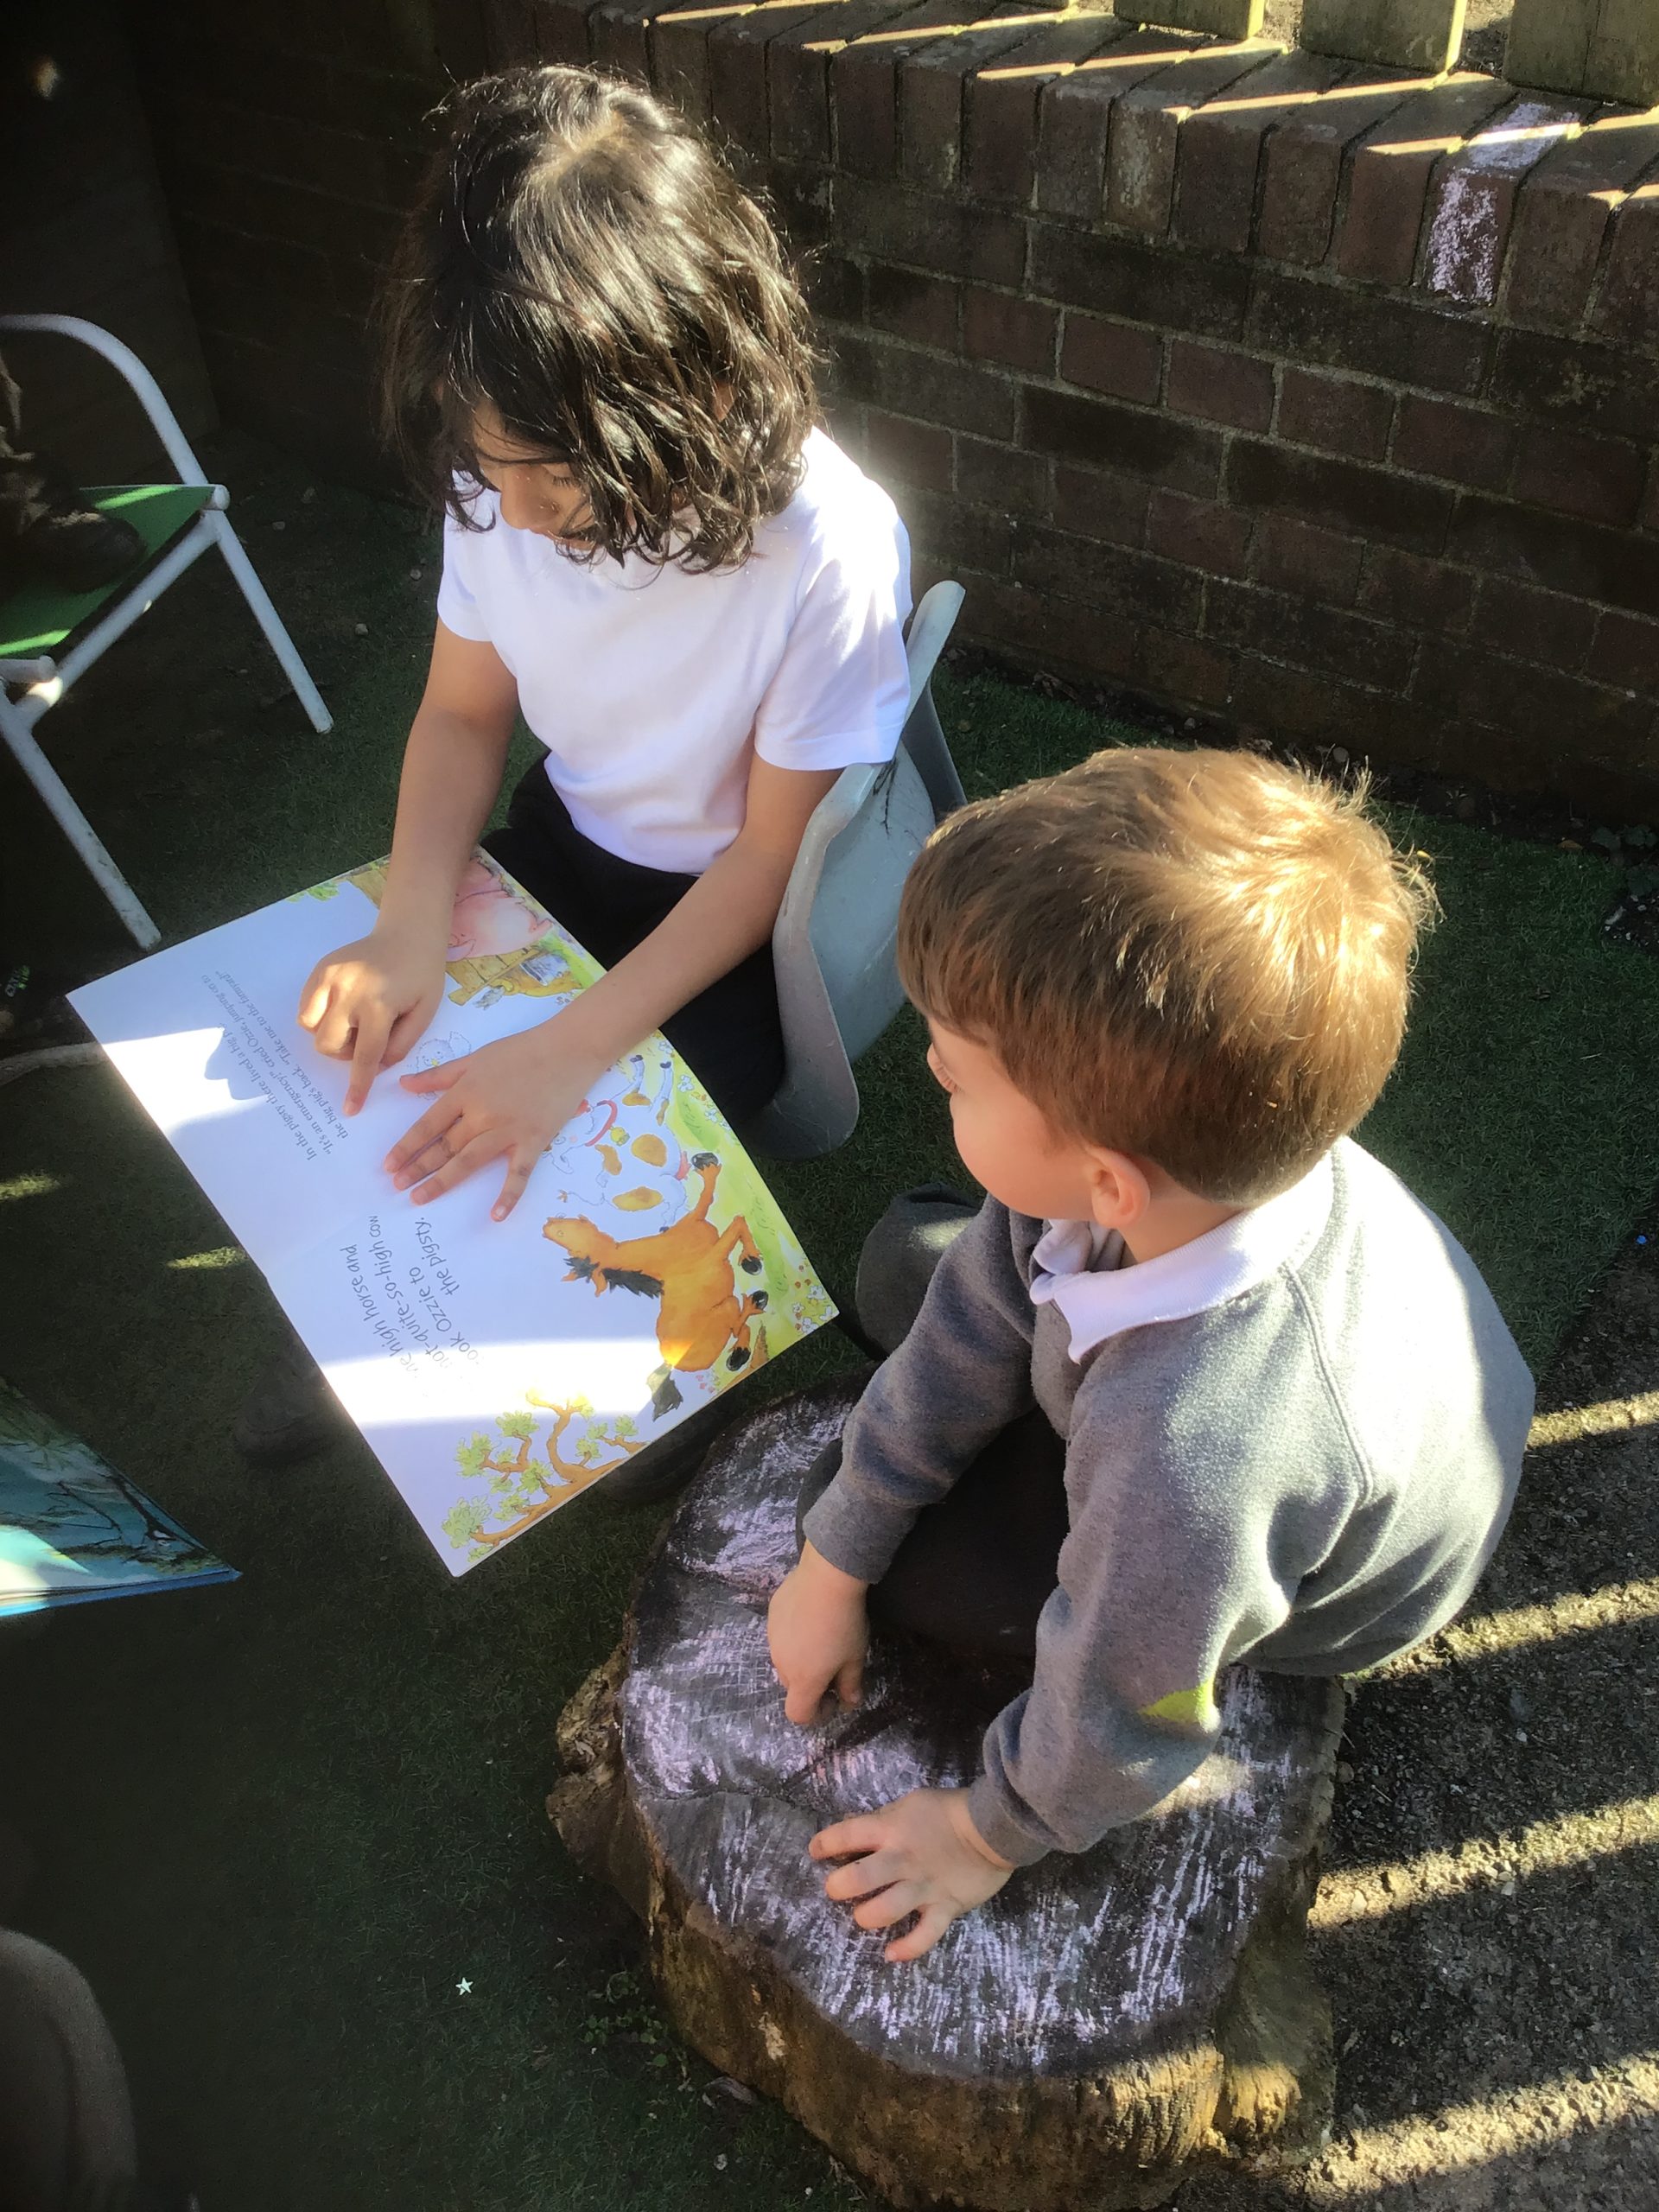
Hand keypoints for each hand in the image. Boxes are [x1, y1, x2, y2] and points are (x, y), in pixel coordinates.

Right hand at [299, 925, 445, 1113]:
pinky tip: (342, 1008)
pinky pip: (306, 1007)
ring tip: (353, 1022)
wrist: (408, 933)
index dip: (359, 1085)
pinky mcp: (319, 970)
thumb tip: (377, 1065)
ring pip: (310, 1027)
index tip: (351, 1108)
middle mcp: (348, 992)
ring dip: (329, 1035)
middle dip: (345, 1052)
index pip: (364, 1056)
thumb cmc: (422, 975)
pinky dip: (319, 1017)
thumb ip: (402, 1043)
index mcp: (378, 1005)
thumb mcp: (426, 1012)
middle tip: (367, 1038)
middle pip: (328, 1045)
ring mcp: (329, 978)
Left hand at [385, 1018, 598, 1220]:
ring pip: (469, 1161)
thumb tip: (403, 1084)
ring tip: (419, 1198)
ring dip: (442, 1182)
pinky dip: (509, 1195)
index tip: (389, 1164)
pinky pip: (519, 1173)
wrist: (569, 1050)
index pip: (428, 1124)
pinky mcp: (535, 1140)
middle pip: (444, 1146)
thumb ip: (439, 1075)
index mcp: (466, 1091)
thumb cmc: (521, 1050)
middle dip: (417, 1167)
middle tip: (396, 1186)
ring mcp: (508, 1129)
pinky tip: (496, 1215)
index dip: (407, 1146)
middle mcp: (482, 1113)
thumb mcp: (475, 1057)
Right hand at [768, 1544, 869, 1724]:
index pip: (798, 1714)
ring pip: (785, 1660)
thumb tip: (850, 1702)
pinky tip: (812, 1617)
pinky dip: (794, 1636)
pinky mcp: (771, 1615)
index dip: (817, 1714)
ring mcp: (773, 1638)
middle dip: (811, 1684)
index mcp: (803, 1680)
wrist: (826, 1577)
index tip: (835, 1698)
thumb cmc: (844, 1623)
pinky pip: (781, 1636)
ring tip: (823, 1637)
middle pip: (792, 1687)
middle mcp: (781, 1663)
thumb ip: (851, 1685)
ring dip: (801, 1660)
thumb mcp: (855, 1657)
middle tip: (834, 1666)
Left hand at [810, 1788, 1013, 1961]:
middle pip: (858, 1878)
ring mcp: (923, 1887)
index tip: (815, 1851)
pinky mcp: (945, 1908)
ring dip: (866, 1917)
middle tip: (837, 1889)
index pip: (846, 1834)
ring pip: (884, 1910)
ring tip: (863, 1915)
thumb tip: (851, 1829)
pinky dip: (906, 1949)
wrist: (993, 1827)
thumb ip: (882, 1820)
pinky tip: (891, 1954)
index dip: (825, 1844)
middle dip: (838, 1887)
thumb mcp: (909, 1804)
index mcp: (891, 1830)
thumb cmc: (947, 1811)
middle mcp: (901, 1860)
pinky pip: (923, 1936)